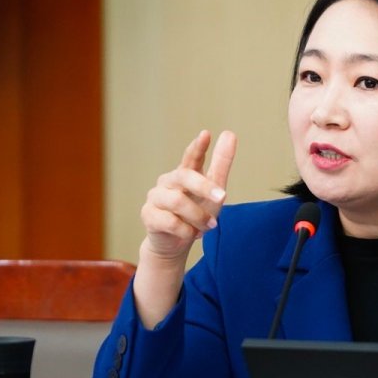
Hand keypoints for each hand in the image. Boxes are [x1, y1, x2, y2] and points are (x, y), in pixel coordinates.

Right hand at [140, 130, 236, 262]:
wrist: (176, 244)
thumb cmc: (195, 214)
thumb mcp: (213, 190)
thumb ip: (221, 164)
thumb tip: (229, 133)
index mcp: (184, 174)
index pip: (191, 157)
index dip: (198, 146)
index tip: (206, 134)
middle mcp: (168, 182)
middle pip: (184, 176)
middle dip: (205, 187)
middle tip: (223, 197)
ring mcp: (155, 197)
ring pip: (177, 201)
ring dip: (198, 216)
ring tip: (209, 226)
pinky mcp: (148, 215)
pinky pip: (170, 221)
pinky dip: (186, 230)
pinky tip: (190, 233)